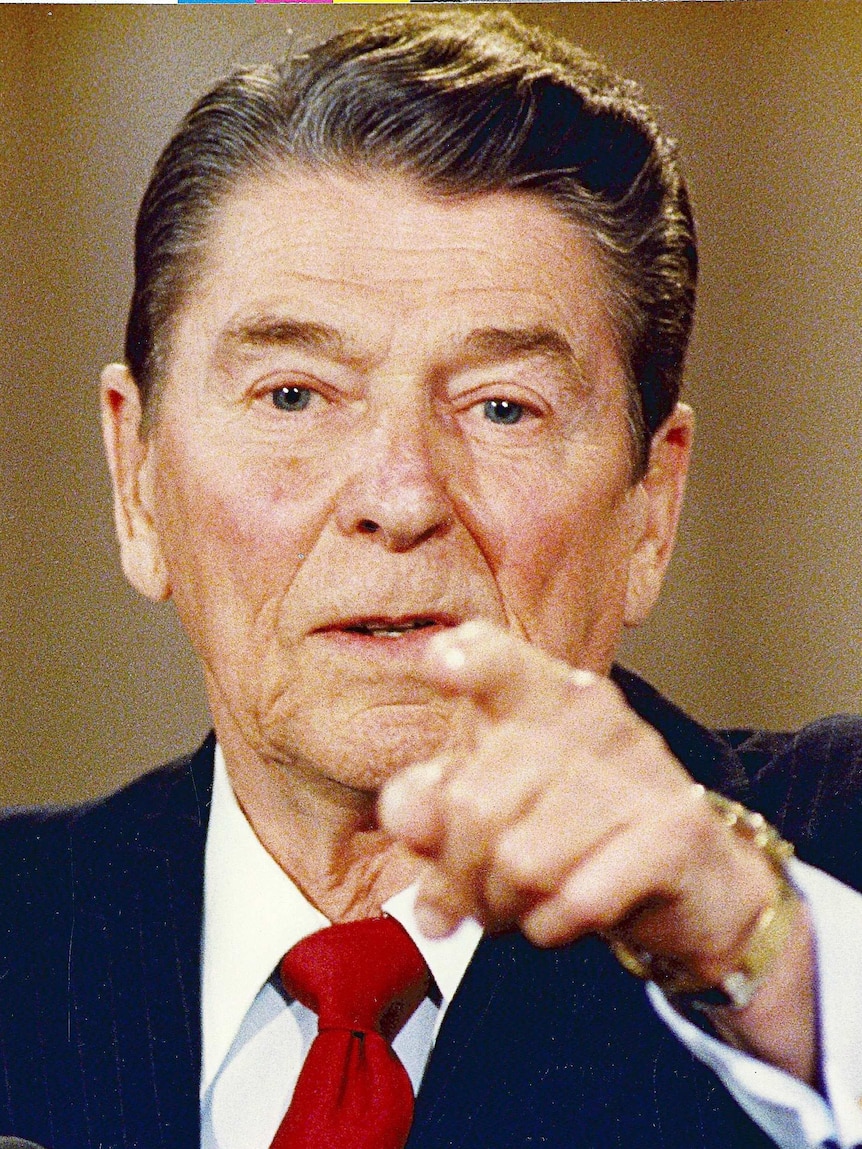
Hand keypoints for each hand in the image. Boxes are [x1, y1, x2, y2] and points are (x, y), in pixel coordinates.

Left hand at [379, 621, 781, 987]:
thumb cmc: (575, 832)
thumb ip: (434, 809)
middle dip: (458, 872)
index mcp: (540, 694)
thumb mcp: (491, 809)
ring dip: (506, 904)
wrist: (696, 881)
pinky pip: (576, 899)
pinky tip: (567, 914)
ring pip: (519, 861)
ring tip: (524, 902)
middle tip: (475, 891)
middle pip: (471, 805)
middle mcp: (591, 717)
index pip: (497, 660)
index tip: (439, 664)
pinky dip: (553, 925)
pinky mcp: (675, 831)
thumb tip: (409, 819)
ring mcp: (640, 768)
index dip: (466, 660)